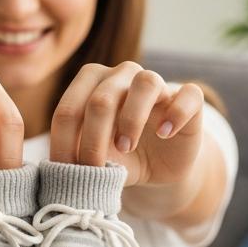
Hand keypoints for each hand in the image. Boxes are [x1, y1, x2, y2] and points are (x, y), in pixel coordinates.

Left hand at [49, 61, 204, 187]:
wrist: (160, 165)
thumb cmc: (121, 157)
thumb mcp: (97, 159)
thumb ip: (79, 157)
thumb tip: (58, 171)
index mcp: (93, 83)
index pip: (70, 107)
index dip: (64, 141)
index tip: (67, 171)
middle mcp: (124, 75)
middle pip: (104, 96)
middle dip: (94, 136)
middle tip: (94, 166)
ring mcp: (160, 85)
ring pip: (146, 82)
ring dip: (131, 118)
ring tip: (126, 146)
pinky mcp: (190, 100)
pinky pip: (188, 95)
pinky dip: (176, 113)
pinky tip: (165, 134)